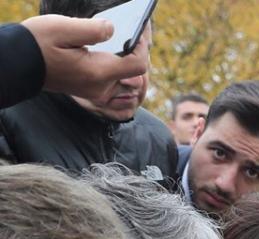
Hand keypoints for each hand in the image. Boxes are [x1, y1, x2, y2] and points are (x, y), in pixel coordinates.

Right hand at [20, 15, 149, 101]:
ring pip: (125, 77)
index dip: (142, 46)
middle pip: (134, 71)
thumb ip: (91, 29)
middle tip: (134, 31)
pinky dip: (117, 65)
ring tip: (124, 39)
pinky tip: (110, 49)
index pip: (138, 65)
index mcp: (98, 72)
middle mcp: (101, 87)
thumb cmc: (36, 44)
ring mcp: (96, 91)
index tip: (138, 30)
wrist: (18, 64)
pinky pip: (114, 81)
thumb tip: (113, 29)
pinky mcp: (91, 90)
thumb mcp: (62, 28)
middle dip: (137, 50)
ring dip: (128, 58)